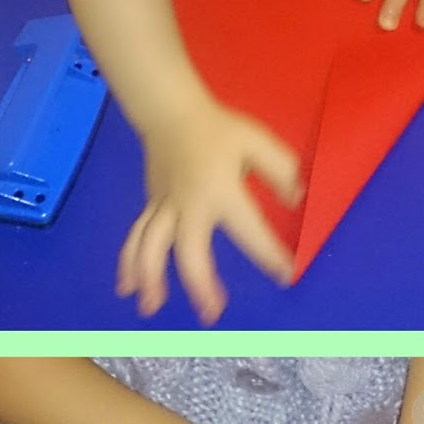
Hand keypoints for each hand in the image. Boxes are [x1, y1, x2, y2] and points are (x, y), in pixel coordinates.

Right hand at [117, 95, 302, 324]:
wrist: (171, 111)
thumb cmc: (220, 129)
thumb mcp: (259, 143)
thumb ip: (282, 172)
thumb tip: (297, 200)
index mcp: (220, 190)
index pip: (249, 231)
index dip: (269, 255)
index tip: (286, 274)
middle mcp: (188, 204)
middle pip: (188, 250)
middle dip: (199, 283)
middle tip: (212, 313)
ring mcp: (164, 207)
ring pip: (150, 246)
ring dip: (151, 278)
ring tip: (152, 308)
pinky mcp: (151, 207)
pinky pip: (136, 237)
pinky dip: (129, 263)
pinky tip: (127, 289)